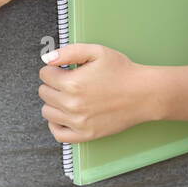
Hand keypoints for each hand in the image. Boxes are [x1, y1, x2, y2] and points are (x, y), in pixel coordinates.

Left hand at [38, 43, 157, 142]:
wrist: (143, 94)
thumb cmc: (122, 71)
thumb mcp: (96, 51)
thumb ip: (68, 52)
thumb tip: (47, 59)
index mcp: (72, 83)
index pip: (44, 74)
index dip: (54, 68)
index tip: (64, 69)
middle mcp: (72, 105)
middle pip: (44, 93)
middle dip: (53, 84)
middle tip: (68, 81)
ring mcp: (78, 122)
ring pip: (47, 112)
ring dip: (53, 102)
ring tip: (68, 96)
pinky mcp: (86, 135)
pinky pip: (58, 134)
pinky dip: (56, 124)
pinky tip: (64, 115)